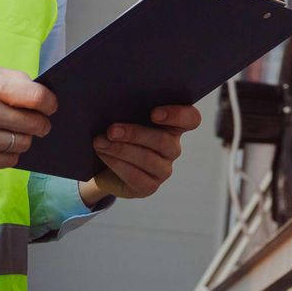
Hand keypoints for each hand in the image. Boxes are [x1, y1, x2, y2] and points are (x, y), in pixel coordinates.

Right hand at [0, 64, 55, 170]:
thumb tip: (40, 91)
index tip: (51, 106)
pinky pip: (10, 160)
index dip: (50, 103)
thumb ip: (11, 78)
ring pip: (24, 143)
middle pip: (34, 123)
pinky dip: (11, 153)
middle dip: (41, 123)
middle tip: (39, 123)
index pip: (37, 98)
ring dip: (24, 138)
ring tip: (15, 132)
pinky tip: (2, 143)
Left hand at [83, 105, 200, 202]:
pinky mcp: (149, 187)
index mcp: (173, 126)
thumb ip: (130, 109)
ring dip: (121, 149)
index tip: (154, 113)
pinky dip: (116, 164)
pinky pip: (136, 176)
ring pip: (148, 159)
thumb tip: (115, 103)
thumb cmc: (119, 134)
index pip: (191, 119)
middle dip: (135, 134)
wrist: (105, 166)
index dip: (178, 115)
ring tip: (100, 142)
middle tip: (111, 130)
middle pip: (164, 141)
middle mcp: (173, 148)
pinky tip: (104, 155)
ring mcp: (163, 170)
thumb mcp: (126, 118)